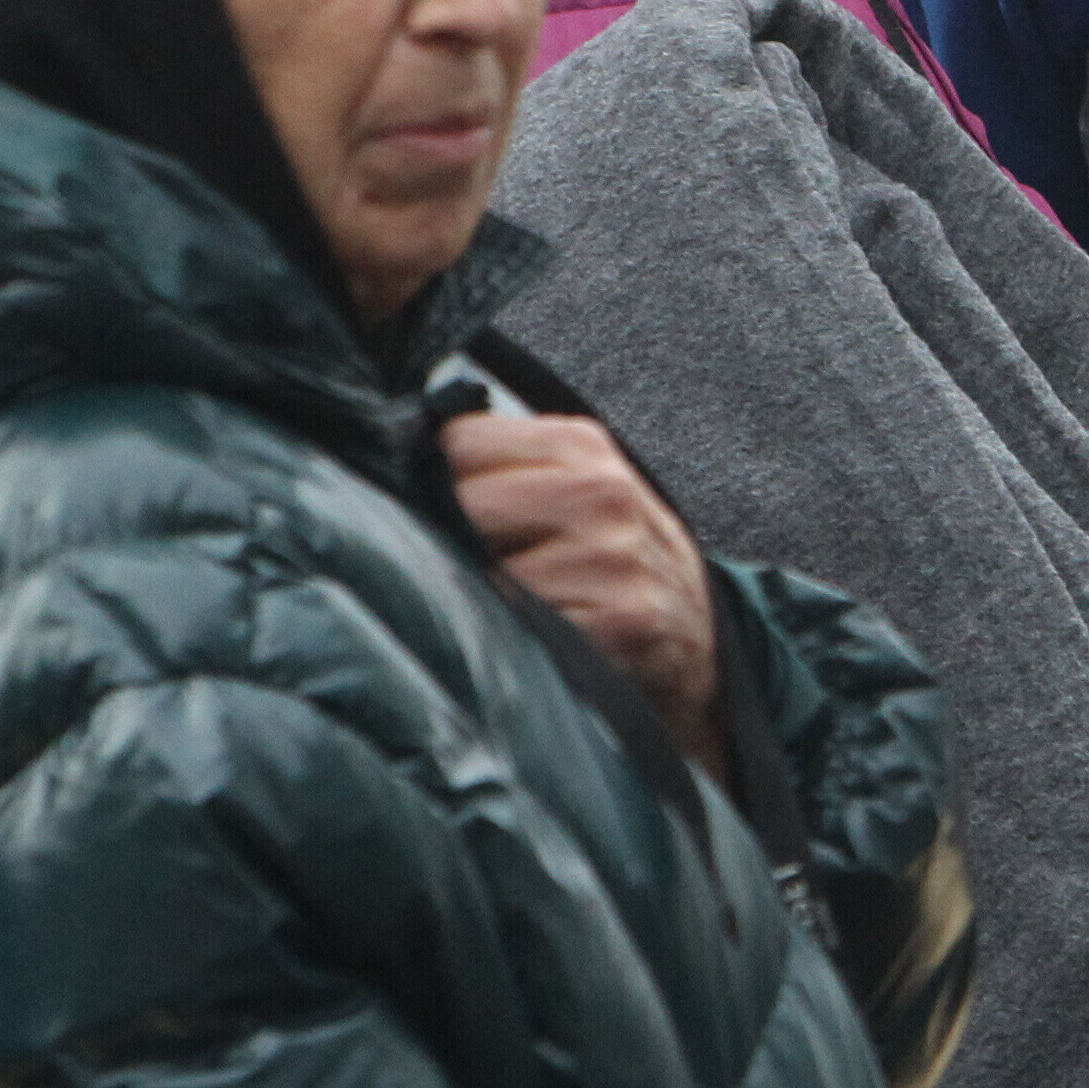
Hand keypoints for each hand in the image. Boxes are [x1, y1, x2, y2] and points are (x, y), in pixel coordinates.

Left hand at [442, 413, 721, 767]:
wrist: (697, 645)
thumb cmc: (610, 563)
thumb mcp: (574, 490)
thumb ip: (505, 468)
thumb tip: (391, 463)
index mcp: (581, 447)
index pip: (459, 442)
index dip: (436, 482)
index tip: (446, 515)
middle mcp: (600, 493)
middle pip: (462, 503)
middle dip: (454, 541)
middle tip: (475, 570)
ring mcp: (611, 558)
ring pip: (481, 570)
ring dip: (478, 597)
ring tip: (511, 609)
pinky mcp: (617, 622)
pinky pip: (518, 626)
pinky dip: (511, 640)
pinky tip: (536, 641)